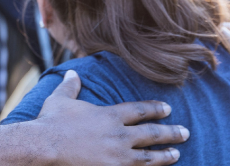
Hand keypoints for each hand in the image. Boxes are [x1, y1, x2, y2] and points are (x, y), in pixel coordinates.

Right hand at [18, 70, 188, 164]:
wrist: (44, 147)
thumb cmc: (50, 123)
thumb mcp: (60, 100)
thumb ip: (70, 87)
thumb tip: (72, 72)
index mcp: (109, 116)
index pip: (140, 111)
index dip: (155, 109)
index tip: (168, 109)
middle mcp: (118, 135)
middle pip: (151, 134)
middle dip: (170, 133)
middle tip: (185, 133)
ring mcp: (117, 156)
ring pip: (148, 156)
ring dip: (165, 155)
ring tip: (177, 154)